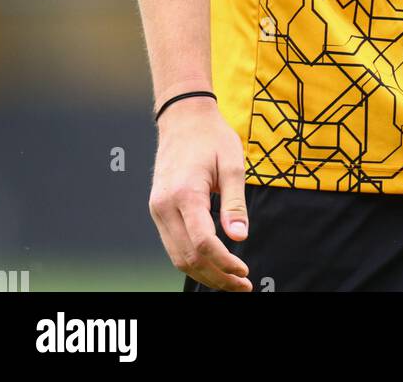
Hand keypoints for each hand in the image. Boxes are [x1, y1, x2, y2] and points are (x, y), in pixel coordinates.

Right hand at [149, 98, 252, 291]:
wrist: (183, 117)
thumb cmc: (212, 137)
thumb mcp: (232, 164)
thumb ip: (235, 203)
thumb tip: (240, 237)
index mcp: (184, 193)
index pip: (202, 243)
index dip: (224, 263)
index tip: (245, 271)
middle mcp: (164, 205)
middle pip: (188, 257)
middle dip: (216, 277)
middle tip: (243, 285)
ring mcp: (157, 209)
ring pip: (177, 257)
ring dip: (204, 274)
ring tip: (231, 282)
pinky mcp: (157, 210)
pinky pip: (173, 245)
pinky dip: (192, 261)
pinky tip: (213, 265)